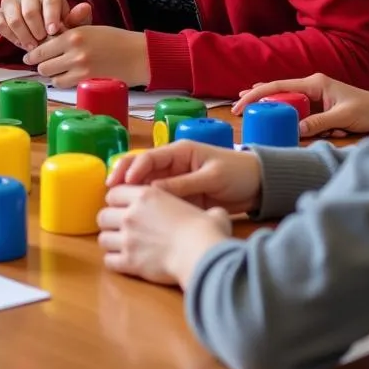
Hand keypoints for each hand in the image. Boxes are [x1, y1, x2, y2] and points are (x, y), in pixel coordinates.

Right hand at [0, 0, 92, 51]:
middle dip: (36, 30)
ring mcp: (11, 1)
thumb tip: (85, 7)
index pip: (49, 0)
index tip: (53, 31)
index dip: (51, 16)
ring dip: (22, 35)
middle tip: (41, 44)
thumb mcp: (72, 26)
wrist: (42, 34)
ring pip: (13, 17)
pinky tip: (19, 42)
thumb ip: (78, 18)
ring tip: (31, 46)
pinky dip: (8, 35)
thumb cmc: (59, 29)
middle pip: (29, 11)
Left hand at [22, 25, 147, 87]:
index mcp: (73, 34)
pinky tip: (68, 77)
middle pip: (43, 64)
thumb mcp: (89, 29)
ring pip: (51, 76)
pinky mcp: (87, 80)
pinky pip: (63, 84)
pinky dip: (62, 82)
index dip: (35, 53)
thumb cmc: (115, 40)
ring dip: (52, 74)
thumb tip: (46, 39)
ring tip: (58, 71)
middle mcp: (74, 50)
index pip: (42, 46)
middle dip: (42, 65)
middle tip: (46, 64)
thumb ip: (68, 33)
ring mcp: (80, 67)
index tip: (30, 56)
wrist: (139, 54)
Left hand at [97, 186, 230, 286]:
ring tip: (121, 247)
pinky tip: (124, 263)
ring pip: (102, 238)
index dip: (117, 201)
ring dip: (110, 243)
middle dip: (109, 222)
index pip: (113, 193)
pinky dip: (114, 262)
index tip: (124, 208)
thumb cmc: (206, 230)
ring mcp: (127, 238)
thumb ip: (205, 210)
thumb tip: (217, 215)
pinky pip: (109, 261)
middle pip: (102, 215)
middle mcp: (131, 214)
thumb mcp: (206, 211)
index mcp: (145, 196)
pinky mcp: (128, 261)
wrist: (200, 253)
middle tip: (120, 229)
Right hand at [108, 140, 262, 213]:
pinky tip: (136, 216)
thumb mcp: (211, 178)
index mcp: (180, 152)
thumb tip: (153, 192)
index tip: (121, 183)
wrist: (259, 186)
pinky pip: (160, 200)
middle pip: (142, 168)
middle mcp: (173, 165)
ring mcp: (176, 181)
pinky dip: (147, 205)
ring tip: (115, 205)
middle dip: (123, 177)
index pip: (149, 157)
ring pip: (147, 185)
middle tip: (108, 191)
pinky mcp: (181, 197)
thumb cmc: (237, 174)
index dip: (133, 169)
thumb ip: (183, 184)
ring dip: (131, 192)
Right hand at [232, 74, 368, 136]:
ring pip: (285, 98)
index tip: (240, 103)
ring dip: (268, 103)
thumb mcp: (343, 118)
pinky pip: (296, 106)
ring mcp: (315, 94)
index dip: (257, 94)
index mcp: (314, 83)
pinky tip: (269, 109)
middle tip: (237, 107)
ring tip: (244, 103)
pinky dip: (282, 109)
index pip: (278, 86)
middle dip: (256, 97)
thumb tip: (295, 130)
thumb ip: (319, 123)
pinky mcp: (319, 104)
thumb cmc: (368, 110)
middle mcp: (312, 85)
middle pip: (277, 90)